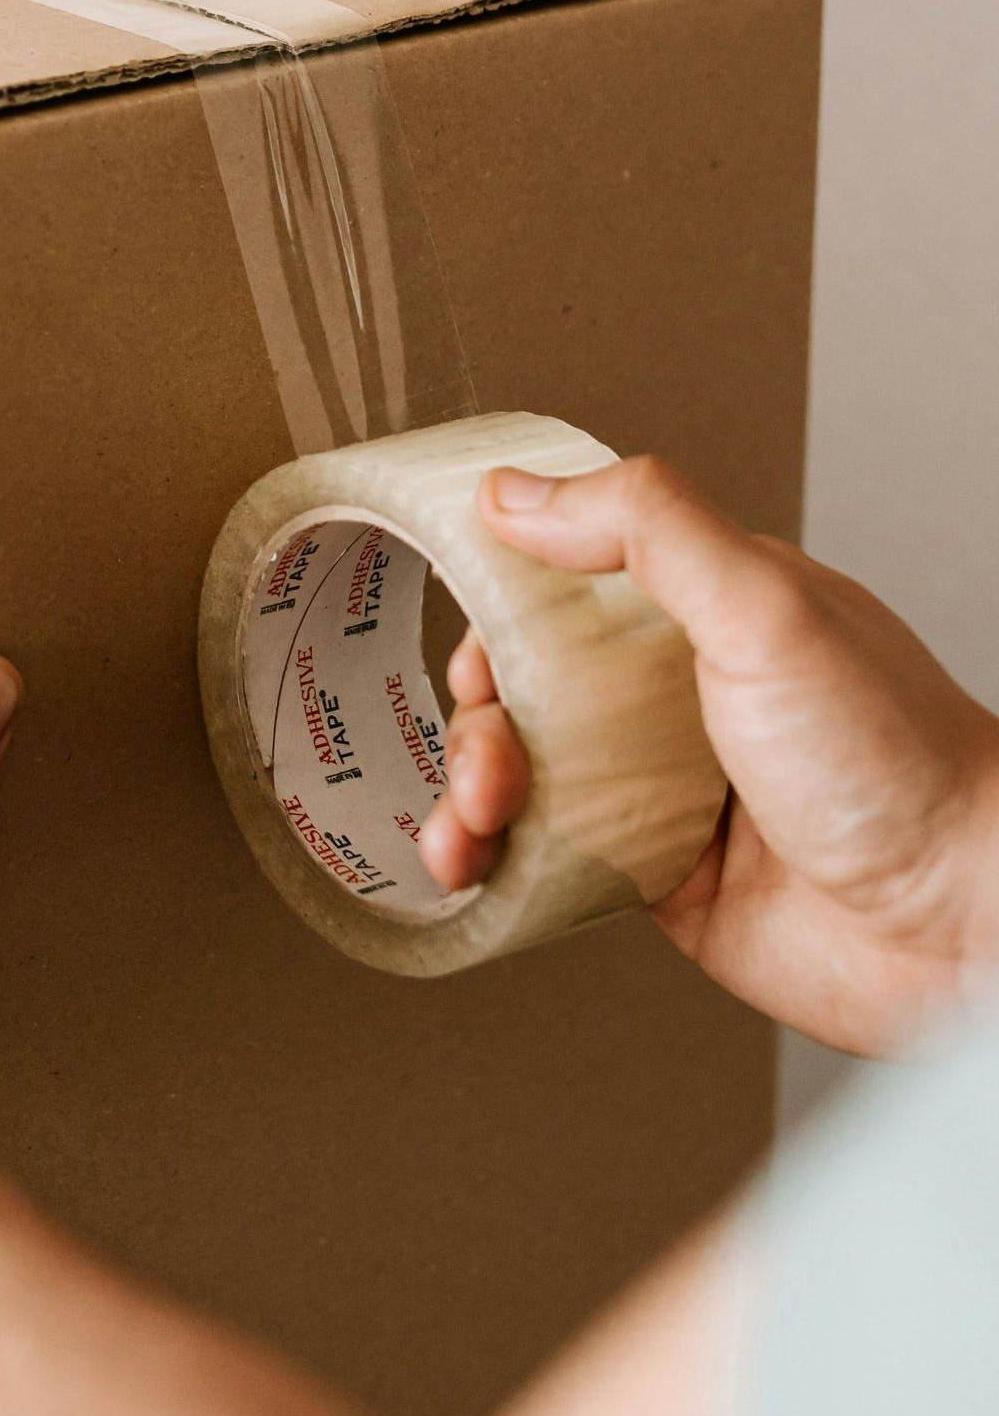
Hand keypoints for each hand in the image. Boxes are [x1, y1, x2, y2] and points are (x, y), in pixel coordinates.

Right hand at [419, 457, 998, 1054]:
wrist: (953, 924)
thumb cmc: (893, 762)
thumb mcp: (765, 610)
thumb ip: (648, 530)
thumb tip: (520, 491)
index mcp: (702, 611)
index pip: (562, 581)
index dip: (496, 608)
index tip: (468, 641)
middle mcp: (672, 694)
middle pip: (521, 687)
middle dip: (476, 723)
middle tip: (492, 760)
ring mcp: (654, 785)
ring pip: (515, 775)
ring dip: (467, 797)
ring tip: (476, 831)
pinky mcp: (642, 870)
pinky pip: (535, 855)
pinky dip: (485, 862)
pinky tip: (473, 869)